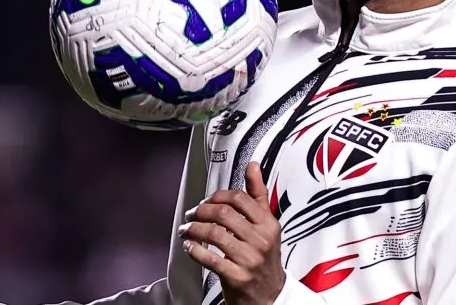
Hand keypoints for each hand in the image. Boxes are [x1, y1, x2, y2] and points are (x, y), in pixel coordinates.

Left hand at [180, 161, 285, 304]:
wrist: (270, 295)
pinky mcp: (237, 277)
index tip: (206, 201)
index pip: (239, 199)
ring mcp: (249, 259)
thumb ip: (257, 195)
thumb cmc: (264, 256)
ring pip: (214, 234)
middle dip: (201, 211)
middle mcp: (261, 240)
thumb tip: (253, 165)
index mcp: (268, 224)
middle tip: (191, 214)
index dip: (217, 197)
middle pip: (223, 214)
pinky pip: (210, 259)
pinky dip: (195, 250)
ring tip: (186, 230)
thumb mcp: (266, 224)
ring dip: (193, 229)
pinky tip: (189, 247)